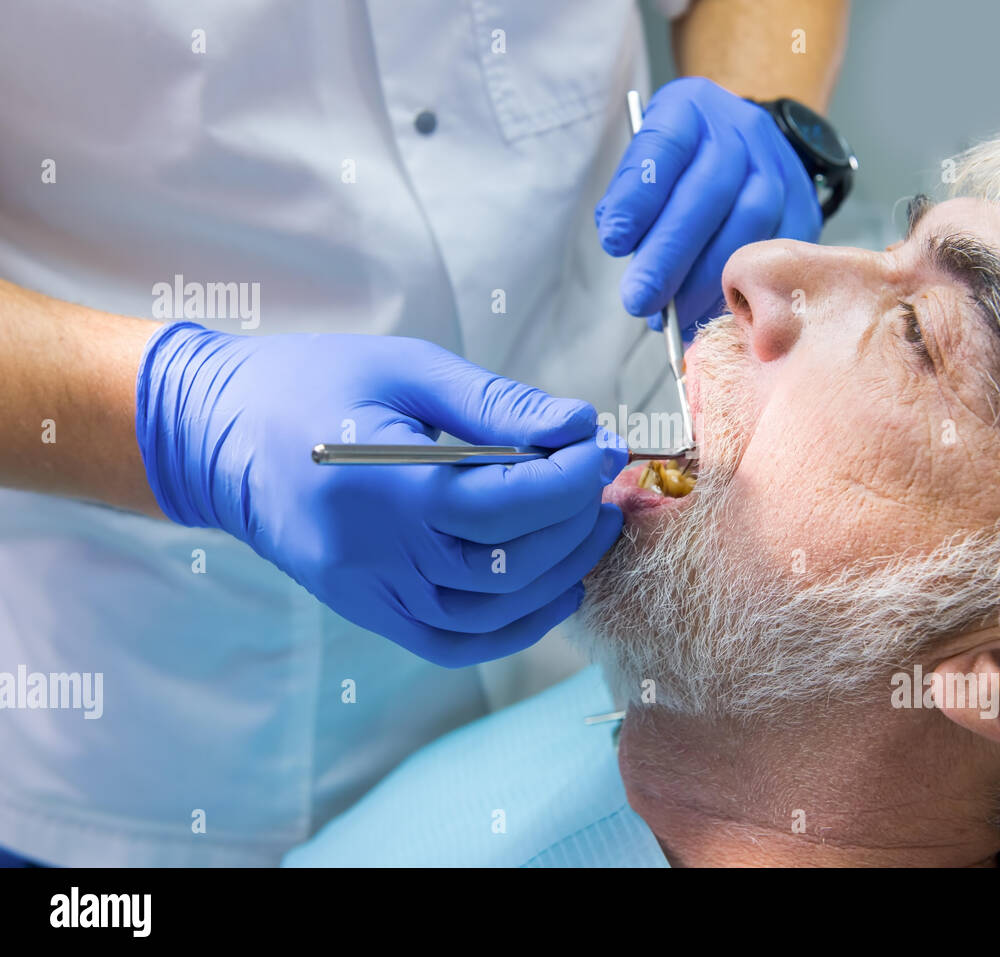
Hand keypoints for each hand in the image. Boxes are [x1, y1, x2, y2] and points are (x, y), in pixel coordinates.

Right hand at [135, 322, 626, 665]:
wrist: (220, 435)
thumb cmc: (315, 384)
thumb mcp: (406, 369)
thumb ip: (496, 404)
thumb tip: (577, 428)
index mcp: (382, 483)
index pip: (506, 503)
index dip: (571, 480)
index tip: (602, 448)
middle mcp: (373, 553)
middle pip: (506, 564)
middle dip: (574, 525)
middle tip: (602, 485)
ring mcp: (366, 592)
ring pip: (488, 612)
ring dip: (556, 575)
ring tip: (587, 529)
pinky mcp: (364, 610)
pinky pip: (451, 643)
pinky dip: (511, 628)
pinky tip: (550, 589)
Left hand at [595, 77, 821, 338]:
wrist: (745, 146)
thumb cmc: (683, 163)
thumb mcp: (648, 160)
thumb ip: (631, 198)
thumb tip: (626, 246)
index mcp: (691, 108)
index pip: (665, 148)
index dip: (639, 197)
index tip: (614, 242)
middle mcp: (741, 130)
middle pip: (709, 192)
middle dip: (669, 255)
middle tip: (639, 299)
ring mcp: (779, 167)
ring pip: (749, 223)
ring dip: (706, 278)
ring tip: (674, 313)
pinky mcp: (802, 204)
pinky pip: (778, 250)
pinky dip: (744, 286)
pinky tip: (713, 307)